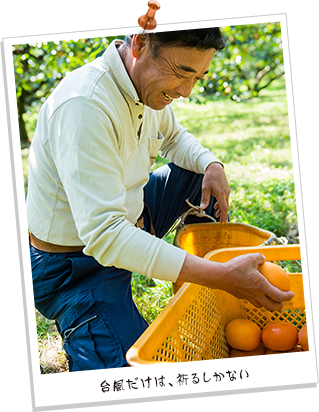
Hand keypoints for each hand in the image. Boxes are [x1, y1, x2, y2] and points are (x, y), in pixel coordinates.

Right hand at [178, 252, 294, 311]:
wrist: (219, 276)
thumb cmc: (235, 267)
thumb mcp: (250, 257)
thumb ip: (259, 258)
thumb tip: (263, 259)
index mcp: (261, 286)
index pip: (279, 296)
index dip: (287, 296)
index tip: (291, 294)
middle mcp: (256, 295)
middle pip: (272, 307)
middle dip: (279, 306)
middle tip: (282, 301)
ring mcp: (248, 297)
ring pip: (262, 306)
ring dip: (268, 304)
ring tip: (269, 298)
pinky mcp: (241, 297)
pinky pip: (252, 301)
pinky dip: (257, 300)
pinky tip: (254, 292)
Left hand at [200, 162, 229, 223]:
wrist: (215, 168)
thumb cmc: (209, 177)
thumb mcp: (205, 188)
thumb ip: (205, 199)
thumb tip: (202, 208)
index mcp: (221, 194)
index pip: (224, 208)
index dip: (223, 216)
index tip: (223, 223)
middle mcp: (225, 193)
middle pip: (225, 207)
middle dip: (223, 215)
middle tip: (221, 222)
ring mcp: (226, 191)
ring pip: (225, 203)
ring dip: (221, 209)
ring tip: (216, 214)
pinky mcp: (225, 189)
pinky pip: (224, 199)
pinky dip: (220, 204)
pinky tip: (215, 206)